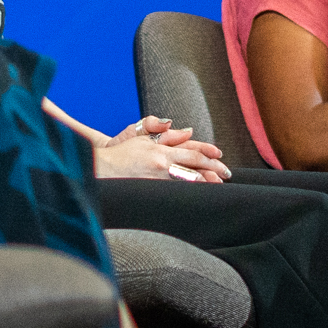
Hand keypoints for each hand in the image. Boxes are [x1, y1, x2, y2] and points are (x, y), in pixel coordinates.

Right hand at [94, 116, 230, 181]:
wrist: (100, 170)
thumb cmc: (120, 154)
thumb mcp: (141, 138)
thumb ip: (164, 133)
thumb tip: (186, 131)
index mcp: (161, 149)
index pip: (190, 149)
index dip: (207, 152)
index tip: (220, 155)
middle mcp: (162, 163)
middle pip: (194, 165)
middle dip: (213, 169)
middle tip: (226, 174)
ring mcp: (157, 179)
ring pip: (188, 180)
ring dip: (206, 182)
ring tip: (218, 184)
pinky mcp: (152, 191)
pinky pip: (175, 193)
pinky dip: (189, 193)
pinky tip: (199, 196)